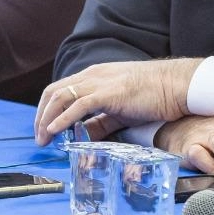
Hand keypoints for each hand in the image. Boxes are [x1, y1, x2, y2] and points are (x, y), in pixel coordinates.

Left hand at [34, 58, 201, 144]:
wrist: (176, 85)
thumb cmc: (152, 96)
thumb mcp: (119, 110)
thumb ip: (99, 122)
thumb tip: (82, 137)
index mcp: (93, 77)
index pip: (59, 90)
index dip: (46, 109)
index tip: (42, 129)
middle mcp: (92, 76)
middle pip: (53, 92)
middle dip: (40, 116)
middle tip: (38, 137)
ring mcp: (99, 82)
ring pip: (61, 97)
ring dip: (46, 119)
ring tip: (43, 138)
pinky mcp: (108, 93)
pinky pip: (78, 105)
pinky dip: (62, 118)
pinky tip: (54, 130)